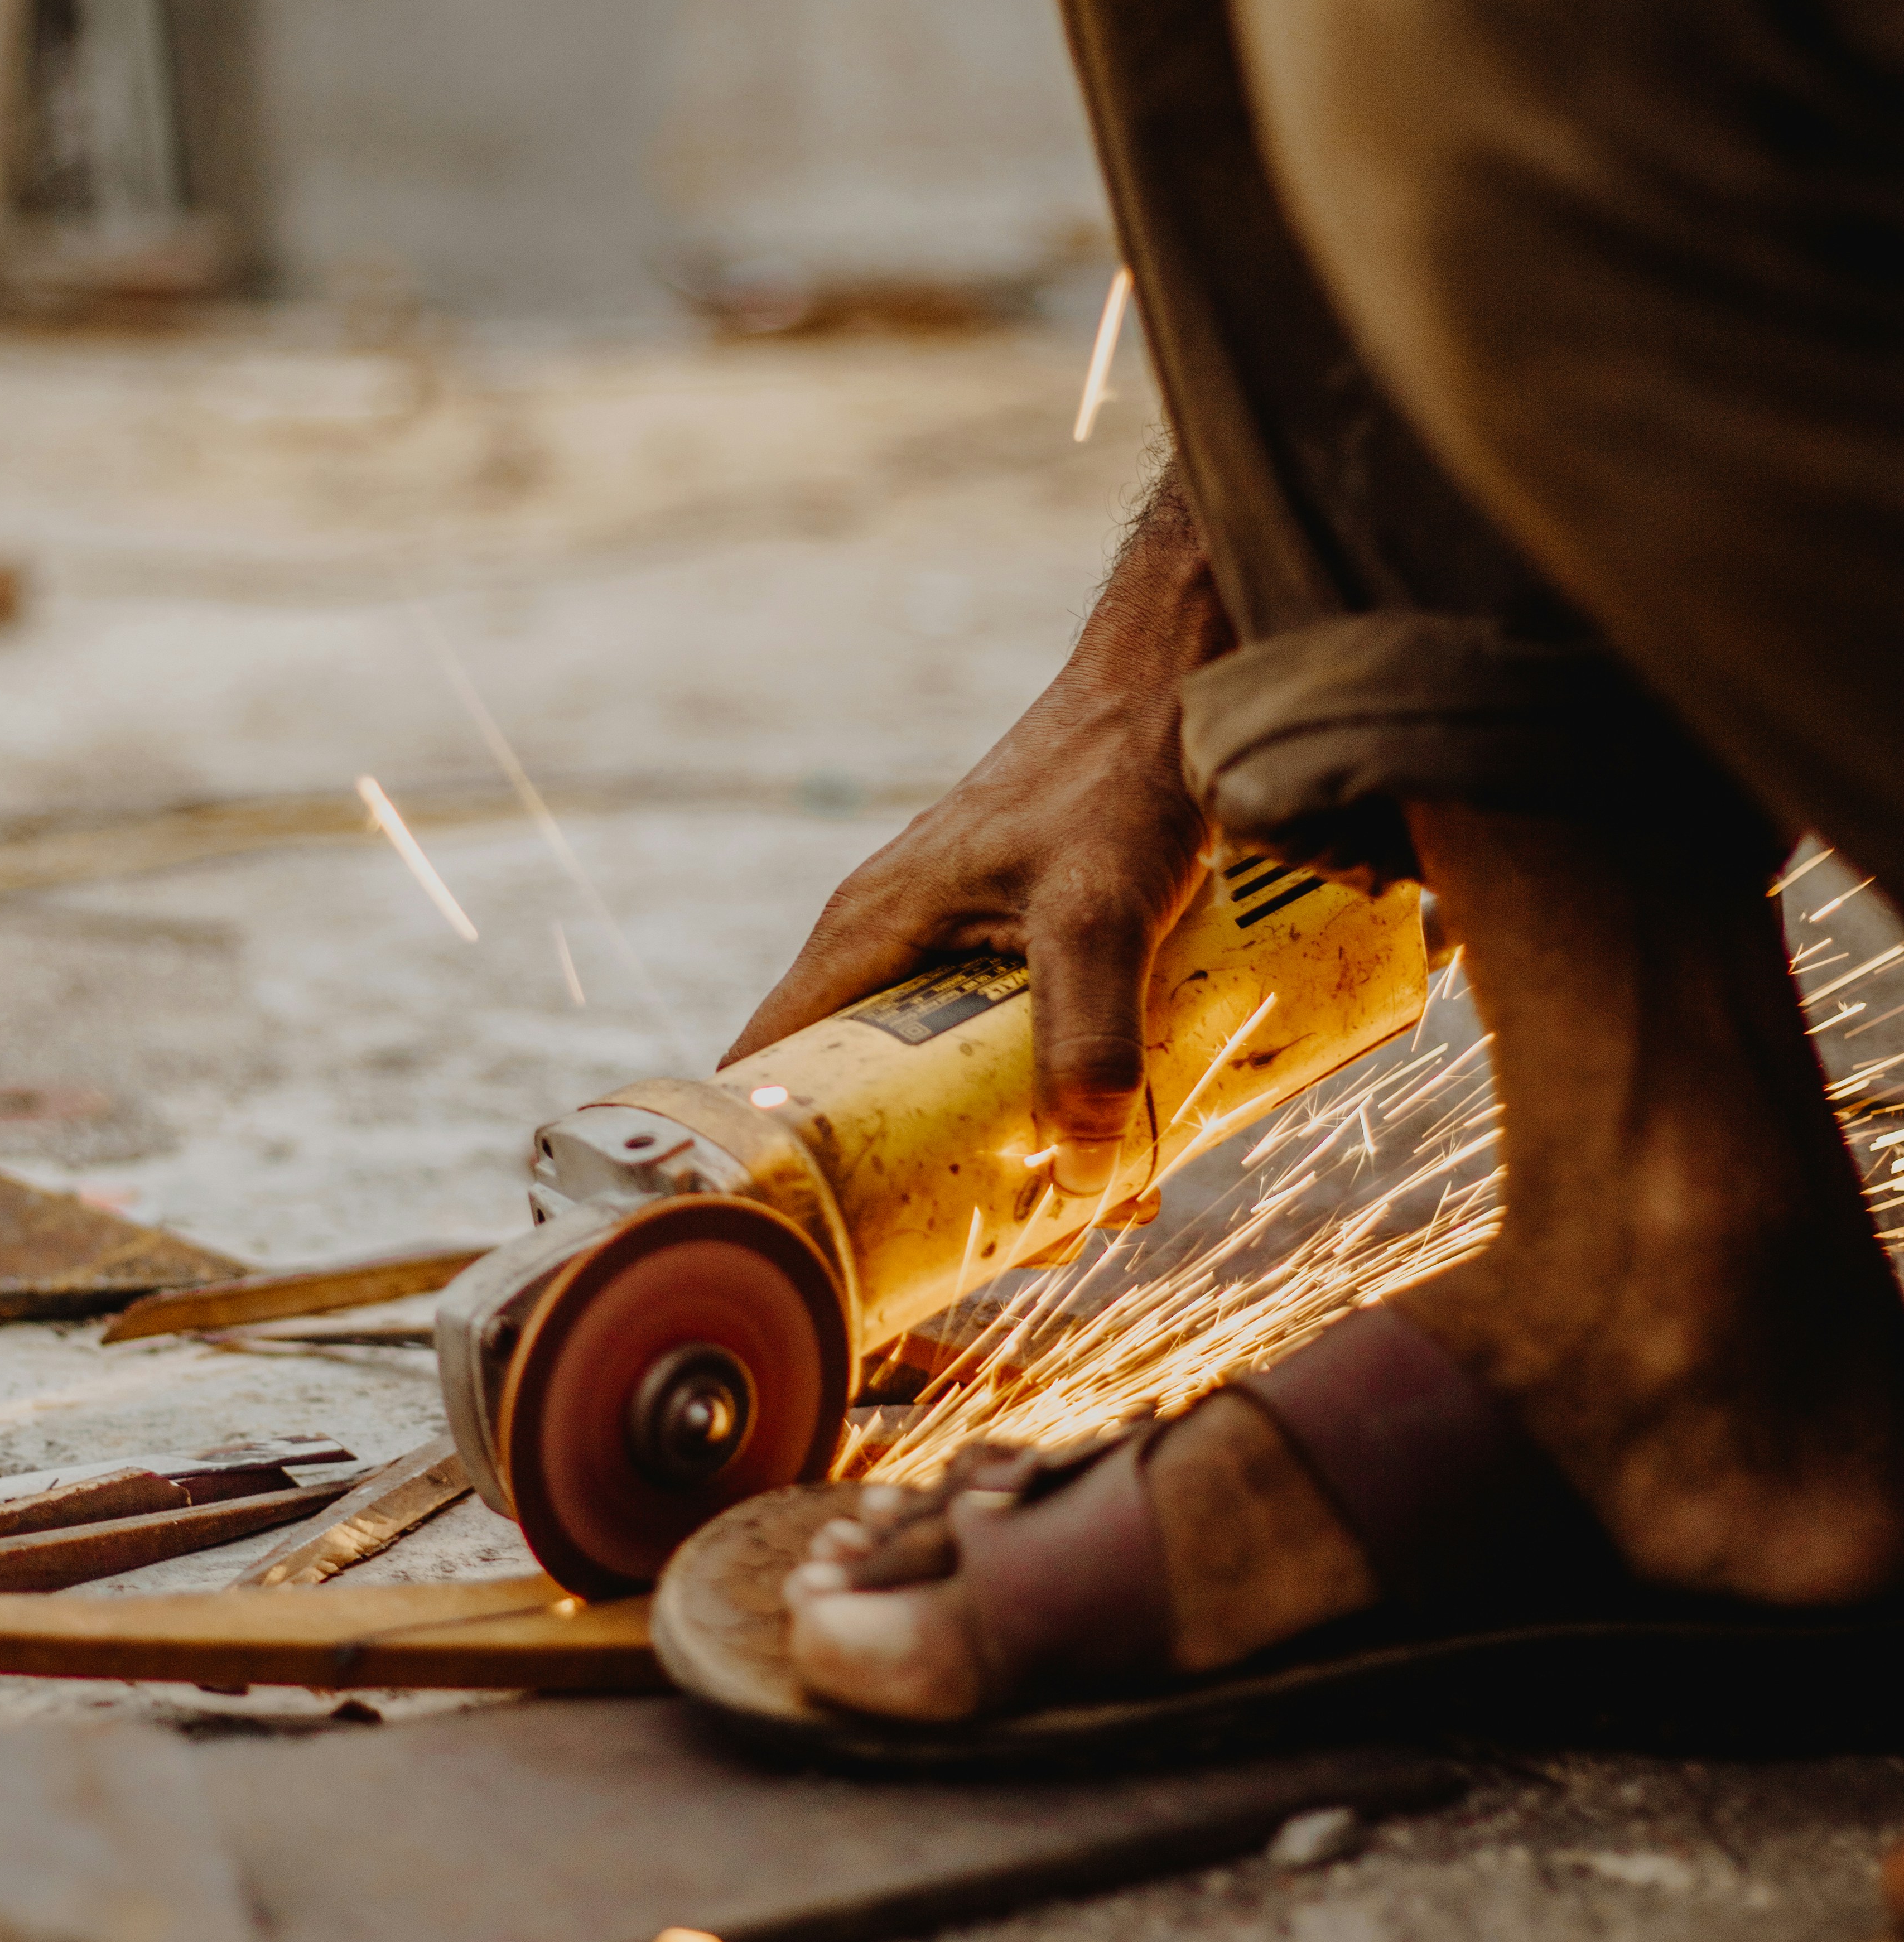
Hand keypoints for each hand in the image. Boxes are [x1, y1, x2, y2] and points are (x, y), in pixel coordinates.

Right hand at [723, 462, 1230, 1202]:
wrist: (1176, 684)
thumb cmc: (1114, 773)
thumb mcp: (1100, 912)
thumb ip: (1090, 1032)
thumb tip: (1085, 1174)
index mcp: (865, 935)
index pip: (764, 1067)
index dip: (765, 1161)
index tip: (797, 1248)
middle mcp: (889, 945)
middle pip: (858, 1094)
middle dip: (909, 1184)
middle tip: (974, 1256)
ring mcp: (950, 944)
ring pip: (940, 1078)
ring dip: (993, 1150)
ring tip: (1071, 1220)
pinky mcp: (1014, 945)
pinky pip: (1005, 1046)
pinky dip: (1045, 1100)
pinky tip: (1124, 1145)